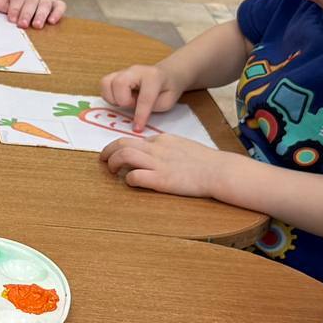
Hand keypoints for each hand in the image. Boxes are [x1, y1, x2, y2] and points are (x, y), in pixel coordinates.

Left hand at [0, 0, 64, 28]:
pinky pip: (60, 5)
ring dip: (41, 14)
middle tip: (23, 24)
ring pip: (46, 2)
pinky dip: (58, 12)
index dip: (15, 7)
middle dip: (27, 13)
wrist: (21, 0)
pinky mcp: (55, 4)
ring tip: (37, 26)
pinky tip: (52, 21)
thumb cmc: (9, 6)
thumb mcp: (1, 4)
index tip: (12, 19)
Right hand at [100, 62, 176, 132]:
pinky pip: (104, 84)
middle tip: (133, 105)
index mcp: (152, 77)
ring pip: (107, 83)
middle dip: (124, 101)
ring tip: (126, 102)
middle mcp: (135, 71)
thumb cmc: (167, 89)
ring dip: (114, 99)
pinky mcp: (115, 75)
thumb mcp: (167, 102)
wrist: (167, 74)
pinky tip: (120, 99)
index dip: (140, 115)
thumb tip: (134, 117)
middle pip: (119, 83)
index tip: (138, 128)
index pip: (144, 97)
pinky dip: (109, 96)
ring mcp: (124, 71)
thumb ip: (151, 109)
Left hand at [100, 129, 231, 200]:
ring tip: (111, 171)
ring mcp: (158, 164)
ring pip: (124, 155)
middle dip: (108, 151)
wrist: (220, 171)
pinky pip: (135, 176)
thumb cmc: (206, 162)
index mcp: (162, 140)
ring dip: (112, 163)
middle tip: (103, 160)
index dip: (121, 147)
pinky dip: (128, 180)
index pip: (134, 139)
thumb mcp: (183, 147)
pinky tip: (131, 183)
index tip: (116, 154)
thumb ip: (167, 149)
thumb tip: (154, 153)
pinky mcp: (161, 180)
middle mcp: (157, 149)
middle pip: (122, 143)